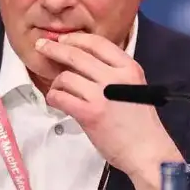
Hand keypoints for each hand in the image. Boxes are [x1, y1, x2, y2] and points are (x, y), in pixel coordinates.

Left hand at [34, 32, 183, 189]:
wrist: (147, 151)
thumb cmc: (140, 122)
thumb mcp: (133, 86)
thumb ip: (113, 72)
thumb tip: (82, 61)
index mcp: (128, 67)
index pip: (97, 43)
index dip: (75, 38)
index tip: (63, 39)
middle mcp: (115, 77)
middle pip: (76, 55)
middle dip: (54, 49)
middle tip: (41, 47)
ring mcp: (101, 95)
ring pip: (65, 77)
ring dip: (56, 82)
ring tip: (58, 89)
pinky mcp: (89, 113)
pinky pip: (61, 97)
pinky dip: (54, 97)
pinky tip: (57, 101)